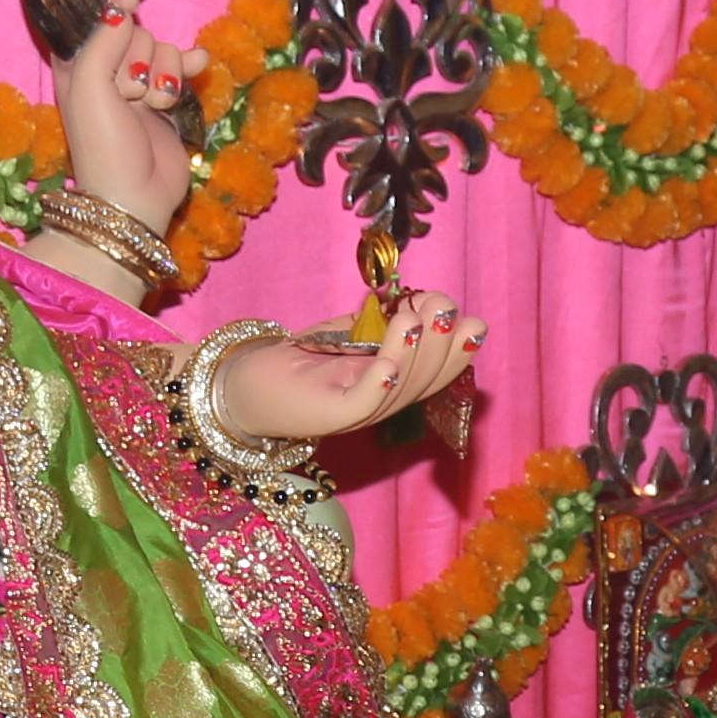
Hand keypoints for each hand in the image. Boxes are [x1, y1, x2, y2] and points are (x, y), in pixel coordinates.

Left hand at [54, 0, 204, 229]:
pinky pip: (182, 65)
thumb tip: (123, 3)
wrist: (134, 196)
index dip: (113, 11)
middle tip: (129, 94)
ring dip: (164, 73)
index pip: (95, 21)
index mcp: (77, 66)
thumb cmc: (103, 143)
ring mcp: (139, 85)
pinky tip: (198, 66)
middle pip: (134, 33)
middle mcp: (107, 72)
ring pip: (161, 48)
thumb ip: (104, 39)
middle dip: (139, 58)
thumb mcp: (90, 85)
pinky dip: (189, 66)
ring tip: (154, 105)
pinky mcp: (167, 99)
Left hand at [215, 290, 482, 442]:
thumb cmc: (301, 356)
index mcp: (394, 385)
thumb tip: (422, 302)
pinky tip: (387, 363)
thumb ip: (383, 322)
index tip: (470, 321)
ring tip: (416, 317)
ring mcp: (355, 413)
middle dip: (441, 344)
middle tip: (443, 307)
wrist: (246, 384)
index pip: (437, 373)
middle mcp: (381, 403)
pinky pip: (362, 403)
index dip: (458, 350)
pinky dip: (379, 383)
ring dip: (413, 353)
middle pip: (425, 382)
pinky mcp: (327, 415)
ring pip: (399, 390)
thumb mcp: (351, 333)